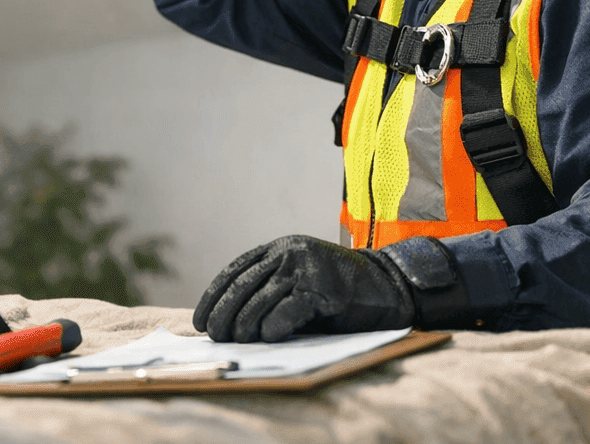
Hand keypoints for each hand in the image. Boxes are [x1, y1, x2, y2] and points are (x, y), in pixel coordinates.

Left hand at [192, 234, 413, 342]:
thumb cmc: (341, 293)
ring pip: (258, 301)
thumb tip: (229, 321)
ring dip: (245, 327)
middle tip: (217, 337)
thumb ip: (271, 290)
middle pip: (242, 286)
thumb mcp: (300, 281)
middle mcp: (289, 252)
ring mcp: (305, 268)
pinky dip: (272, 328)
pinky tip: (269, 337)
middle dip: (224, 315)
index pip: (235, 270)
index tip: (201, 319)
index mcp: (280, 247)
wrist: (389, 287)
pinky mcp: (321, 288)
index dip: (213, 296)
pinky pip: (284, 312)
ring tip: (242, 342)